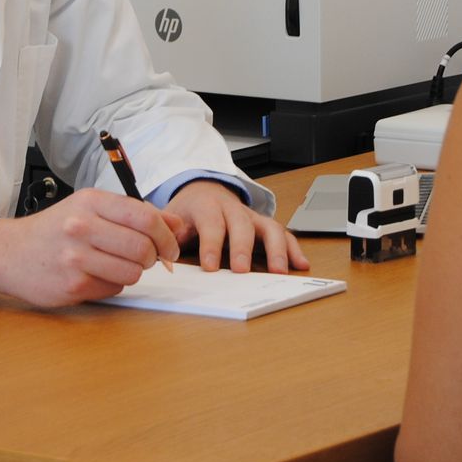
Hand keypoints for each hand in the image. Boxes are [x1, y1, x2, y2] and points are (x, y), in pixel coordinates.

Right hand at [0, 188, 185, 307]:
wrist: (8, 253)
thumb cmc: (54, 230)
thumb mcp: (90, 209)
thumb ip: (135, 215)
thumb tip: (176, 225)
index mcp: (90, 202)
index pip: (145, 218)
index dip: (166, 235)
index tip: (169, 246)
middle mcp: (82, 227)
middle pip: (143, 248)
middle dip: (152, 257)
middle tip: (145, 258)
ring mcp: (76, 258)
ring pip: (133, 272)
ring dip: (133, 272)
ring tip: (115, 264)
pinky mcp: (73, 285)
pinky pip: (114, 288)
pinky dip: (113, 284)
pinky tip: (95, 275)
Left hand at [166, 179, 310, 273]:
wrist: (202, 190)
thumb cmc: (188, 210)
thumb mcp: (171, 216)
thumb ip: (166, 231)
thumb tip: (161, 249)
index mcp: (207, 205)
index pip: (210, 223)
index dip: (211, 244)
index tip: (210, 267)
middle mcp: (233, 208)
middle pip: (242, 224)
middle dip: (243, 247)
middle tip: (242, 271)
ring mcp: (252, 217)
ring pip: (269, 227)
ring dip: (276, 250)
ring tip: (279, 271)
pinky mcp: (264, 226)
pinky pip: (283, 234)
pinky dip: (293, 249)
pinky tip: (300, 265)